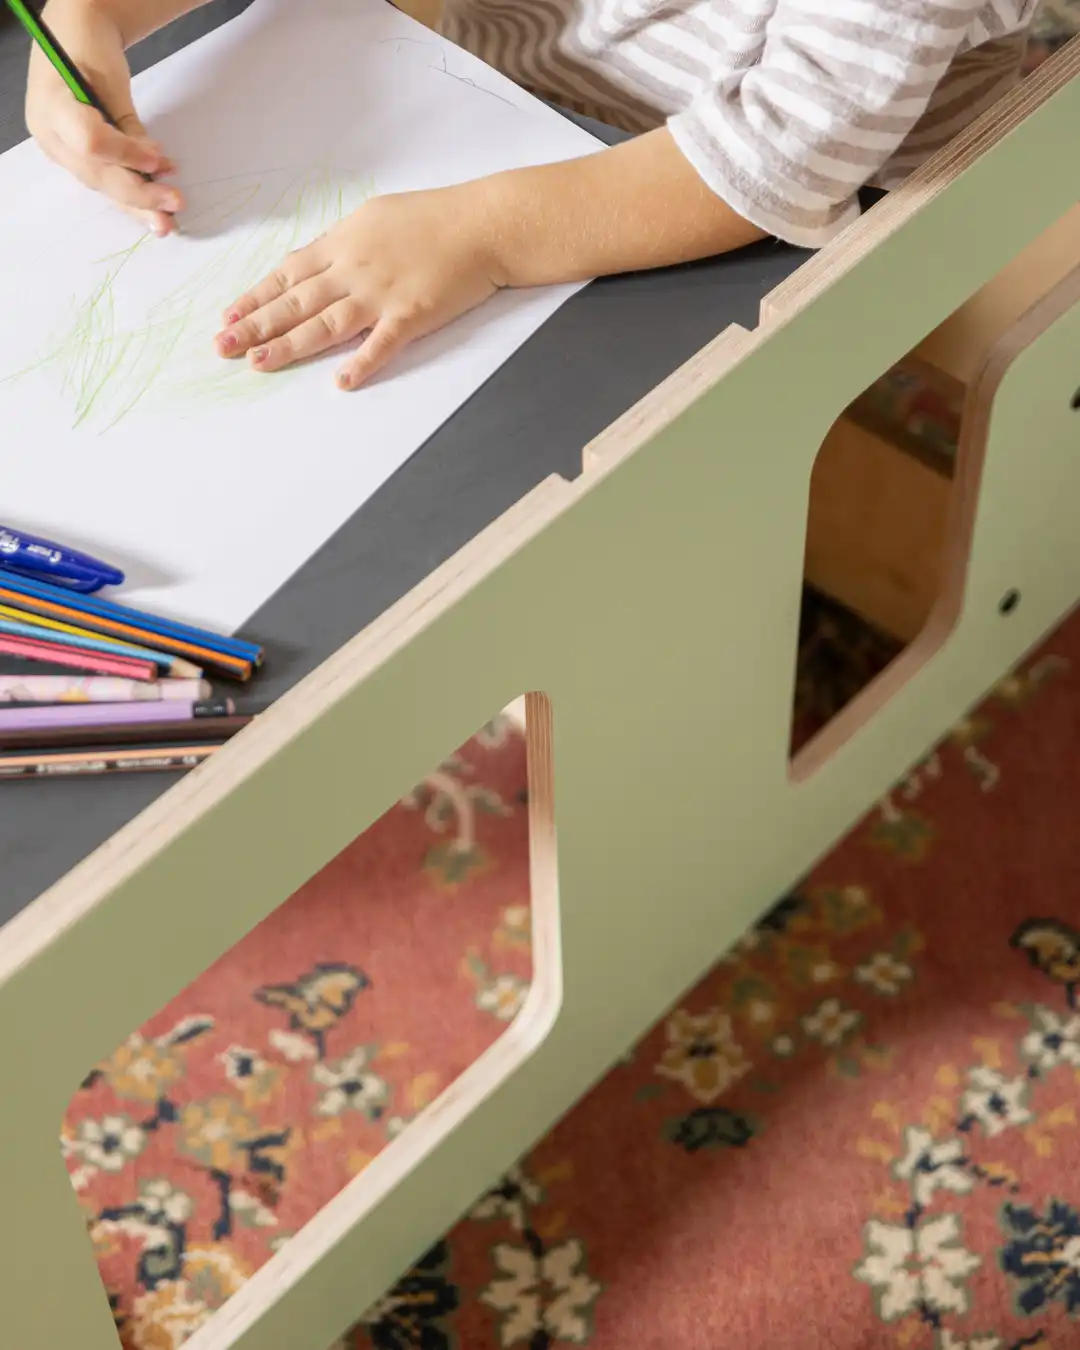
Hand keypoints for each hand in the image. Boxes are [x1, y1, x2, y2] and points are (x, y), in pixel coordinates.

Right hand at [25, 0, 181, 234]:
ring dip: (138, 203)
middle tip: (176, 203)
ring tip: (168, 220)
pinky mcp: (74, 160)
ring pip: (102, 185)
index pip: (90, 142)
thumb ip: (127, 125)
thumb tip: (153, 166)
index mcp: (52, 105)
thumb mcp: (111, 80)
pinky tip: (154, 209)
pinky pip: (104, 182)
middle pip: (96, 174)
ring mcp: (59, 151)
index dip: (126, 154)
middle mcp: (50, 135)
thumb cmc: (89, 49)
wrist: (72, 39)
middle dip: (139, 194)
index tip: (159, 158)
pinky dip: (132, 194)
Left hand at [214, 185, 501, 387]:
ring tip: (258, 363)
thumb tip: (316, 262)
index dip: (255, 297)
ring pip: (324, 324)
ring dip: (289, 346)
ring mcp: (380, 294)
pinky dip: (361, 363)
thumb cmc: (433, 217)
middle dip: (255, 325)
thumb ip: (343, 244)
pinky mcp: (412, 315)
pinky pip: (381, 343)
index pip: (287, 274)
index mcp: (342, 243)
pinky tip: (340, 381)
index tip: (228, 316)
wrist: (482, 223)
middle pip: (295, 302)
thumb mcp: (376, 217)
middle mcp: (353, 269)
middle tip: (223, 347)